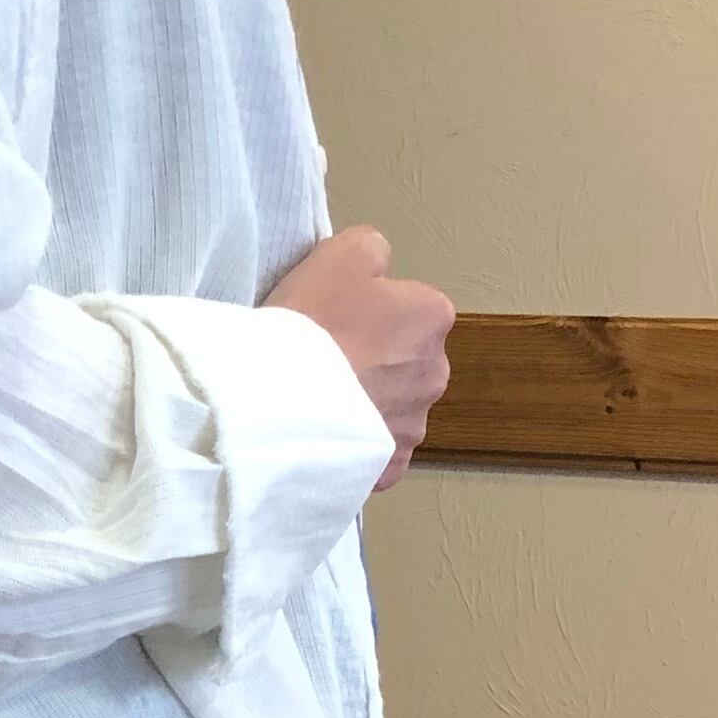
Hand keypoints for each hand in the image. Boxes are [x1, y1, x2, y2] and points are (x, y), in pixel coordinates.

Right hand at [264, 227, 455, 488]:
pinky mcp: (390, 470)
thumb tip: (380, 264)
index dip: (370, 312)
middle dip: (376, 361)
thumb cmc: (312, 323)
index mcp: (432, 317)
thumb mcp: (340, 254)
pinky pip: (376, 452)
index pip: (409, 307)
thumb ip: (372, 248)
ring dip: (366, 405)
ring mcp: (414, 426)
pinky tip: (324, 436)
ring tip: (319, 402)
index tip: (335, 319)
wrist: (281, 404)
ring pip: (391, 409)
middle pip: (405, 361)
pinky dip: (356, 446)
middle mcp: (436, 373)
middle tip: (325, 361)